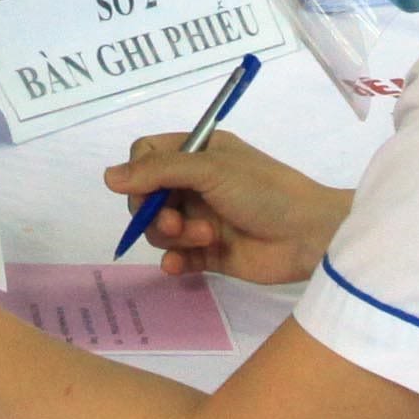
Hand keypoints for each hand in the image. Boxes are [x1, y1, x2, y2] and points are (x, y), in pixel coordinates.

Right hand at [101, 130, 345, 285]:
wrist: (311, 236)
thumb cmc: (265, 191)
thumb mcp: (211, 169)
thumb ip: (159, 172)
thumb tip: (108, 177)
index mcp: (200, 153)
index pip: (147, 155)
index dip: (139, 172)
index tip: (145, 187)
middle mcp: (197, 184)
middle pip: (146, 196)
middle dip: (154, 211)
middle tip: (175, 221)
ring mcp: (202, 219)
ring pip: (159, 229)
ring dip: (173, 235)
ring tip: (203, 238)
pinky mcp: (209, 254)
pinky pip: (176, 257)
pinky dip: (174, 260)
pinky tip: (179, 265)